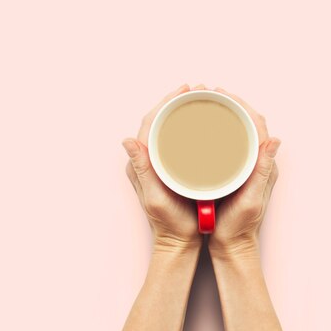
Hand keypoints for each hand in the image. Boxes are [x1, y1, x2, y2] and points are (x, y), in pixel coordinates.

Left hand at [122, 84, 201, 251]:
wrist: (177, 241)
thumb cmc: (168, 222)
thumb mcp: (154, 197)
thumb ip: (142, 169)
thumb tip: (127, 140)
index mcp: (142, 163)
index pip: (150, 122)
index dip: (166, 103)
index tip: (183, 90)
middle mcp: (148, 160)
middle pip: (160, 121)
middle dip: (176, 102)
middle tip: (197, 89)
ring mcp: (159, 165)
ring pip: (169, 129)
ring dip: (182, 112)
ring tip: (200, 99)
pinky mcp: (170, 170)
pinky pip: (177, 141)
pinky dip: (188, 127)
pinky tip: (202, 123)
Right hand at [208, 87, 280, 257]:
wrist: (234, 245)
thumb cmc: (240, 226)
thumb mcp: (252, 199)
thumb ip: (262, 170)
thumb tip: (275, 139)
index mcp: (264, 165)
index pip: (257, 124)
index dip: (241, 105)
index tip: (222, 93)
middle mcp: (259, 163)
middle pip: (248, 123)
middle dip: (231, 104)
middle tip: (210, 93)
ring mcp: (247, 168)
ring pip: (239, 132)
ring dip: (226, 115)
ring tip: (207, 103)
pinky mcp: (237, 173)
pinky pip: (231, 144)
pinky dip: (220, 130)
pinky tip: (205, 128)